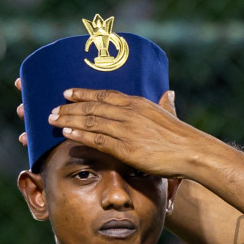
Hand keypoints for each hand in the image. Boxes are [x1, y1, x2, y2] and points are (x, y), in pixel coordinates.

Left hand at [46, 88, 209, 178]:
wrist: (193, 151)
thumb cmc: (183, 137)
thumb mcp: (170, 113)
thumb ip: (164, 103)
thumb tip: (168, 93)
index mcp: (137, 103)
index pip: (104, 94)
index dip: (83, 93)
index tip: (67, 92)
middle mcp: (129, 112)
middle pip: (92, 106)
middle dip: (69, 107)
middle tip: (51, 109)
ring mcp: (126, 129)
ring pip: (91, 121)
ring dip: (69, 119)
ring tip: (52, 120)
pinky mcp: (126, 148)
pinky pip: (98, 139)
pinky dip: (80, 134)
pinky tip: (67, 133)